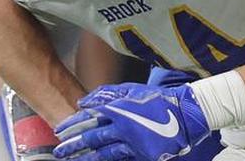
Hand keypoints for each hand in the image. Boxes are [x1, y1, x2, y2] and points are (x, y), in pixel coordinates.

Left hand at [53, 83, 208, 160]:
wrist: (186, 113)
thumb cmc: (157, 99)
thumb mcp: (131, 90)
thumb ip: (106, 95)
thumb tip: (83, 102)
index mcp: (118, 109)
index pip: (88, 118)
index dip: (72, 125)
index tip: (59, 130)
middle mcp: (123, 127)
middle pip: (92, 137)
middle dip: (73, 144)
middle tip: (59, 150)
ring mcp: (133, 143)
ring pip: (104, 153)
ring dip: (86, 157)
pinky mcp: (143, 155)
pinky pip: (121, 159)